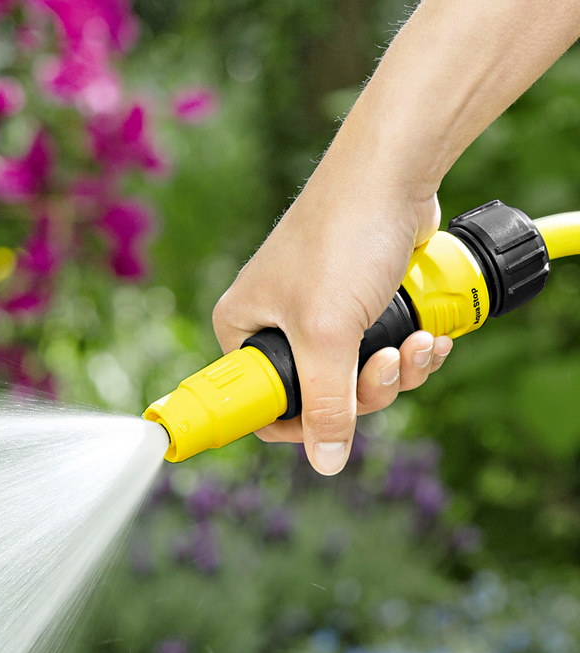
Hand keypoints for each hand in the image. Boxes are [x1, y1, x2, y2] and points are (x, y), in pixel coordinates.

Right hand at [212, 149, 451, 474]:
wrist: (394, 171)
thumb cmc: (342, 237)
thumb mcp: (327, 331)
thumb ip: (325, 403)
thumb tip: (325, 461)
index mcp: (243, 331)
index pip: (258, 404)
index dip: (295, 423)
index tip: (330, 427)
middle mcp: (276, 327)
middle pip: (317, 399)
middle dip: (365, 392)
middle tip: (389, 365)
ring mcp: (321, 318)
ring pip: (356, 380)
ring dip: (396, 373)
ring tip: (419, 344)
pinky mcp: (359, 309)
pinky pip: (381, 355)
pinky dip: (410, 355)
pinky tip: (430, 338)